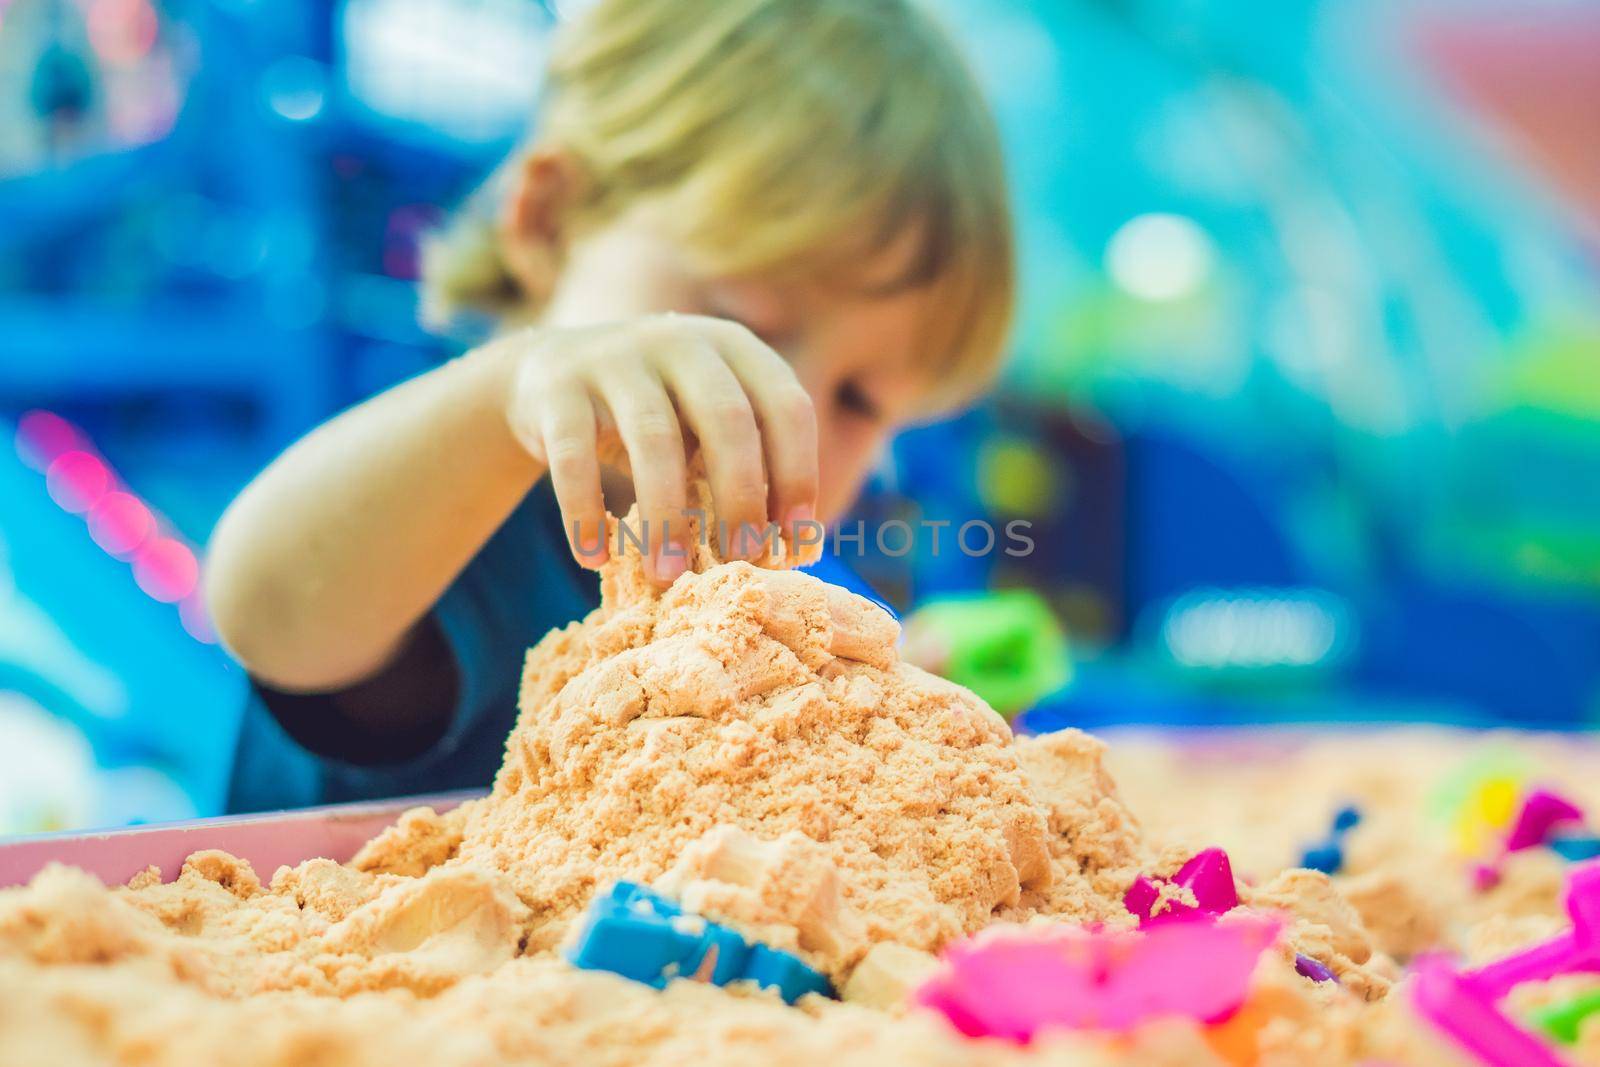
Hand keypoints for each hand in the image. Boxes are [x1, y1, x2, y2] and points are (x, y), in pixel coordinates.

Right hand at [498, 314, 818, 582]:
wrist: (547, 376)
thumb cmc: (654, 417)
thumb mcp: (705, 426)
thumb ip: (748, 468)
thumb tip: (800, 550)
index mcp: (735, 348)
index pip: (787, 407)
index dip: (799, 476)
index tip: (796, 543)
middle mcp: (681, 342)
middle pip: (727, 420)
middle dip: (741, 499)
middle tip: (740, 561)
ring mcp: (616, 357)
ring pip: (654, 440)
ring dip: (665, 517)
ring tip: (665, 577)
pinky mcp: (558, 388)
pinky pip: (575, 457)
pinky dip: (585, 513)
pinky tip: (594, 559)